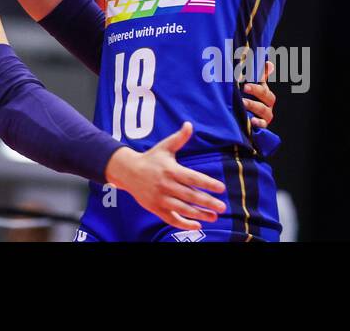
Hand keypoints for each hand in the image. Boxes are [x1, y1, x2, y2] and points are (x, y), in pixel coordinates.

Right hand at [104, 122, 226, 230]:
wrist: (127, 171)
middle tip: (222, 207)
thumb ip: (179, 138)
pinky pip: (171, 219)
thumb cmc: (150, 158)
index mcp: (171, 170)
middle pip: (190, 196)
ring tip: (213, 217)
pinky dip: (184, 224)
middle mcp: (166, 185)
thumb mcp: (164, 147)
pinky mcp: (156, 208)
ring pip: (183, 209)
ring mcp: (160, 198)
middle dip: (207, 202)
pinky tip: (197, 225)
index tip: (221, 188)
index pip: (193, 178)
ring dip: (199, 214)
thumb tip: (189, 124)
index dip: (208, 183)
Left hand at [242, 59, 275, 127]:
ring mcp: (266, 115)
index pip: (265, 87)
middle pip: (268, 97)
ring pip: (265, 111)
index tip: (246, 83)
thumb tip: (269, 64)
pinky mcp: (263, 124)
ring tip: (243, 103)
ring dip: (254, 106)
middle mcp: (268, 104)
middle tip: (244, 88)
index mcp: (265, 93)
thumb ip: (258, 74)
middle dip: (256, 91)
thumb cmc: (247, 96)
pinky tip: (251, 120)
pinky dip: (258, 123)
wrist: (243, 114)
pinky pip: (263, 125)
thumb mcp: (251, 85)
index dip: (258, 83)